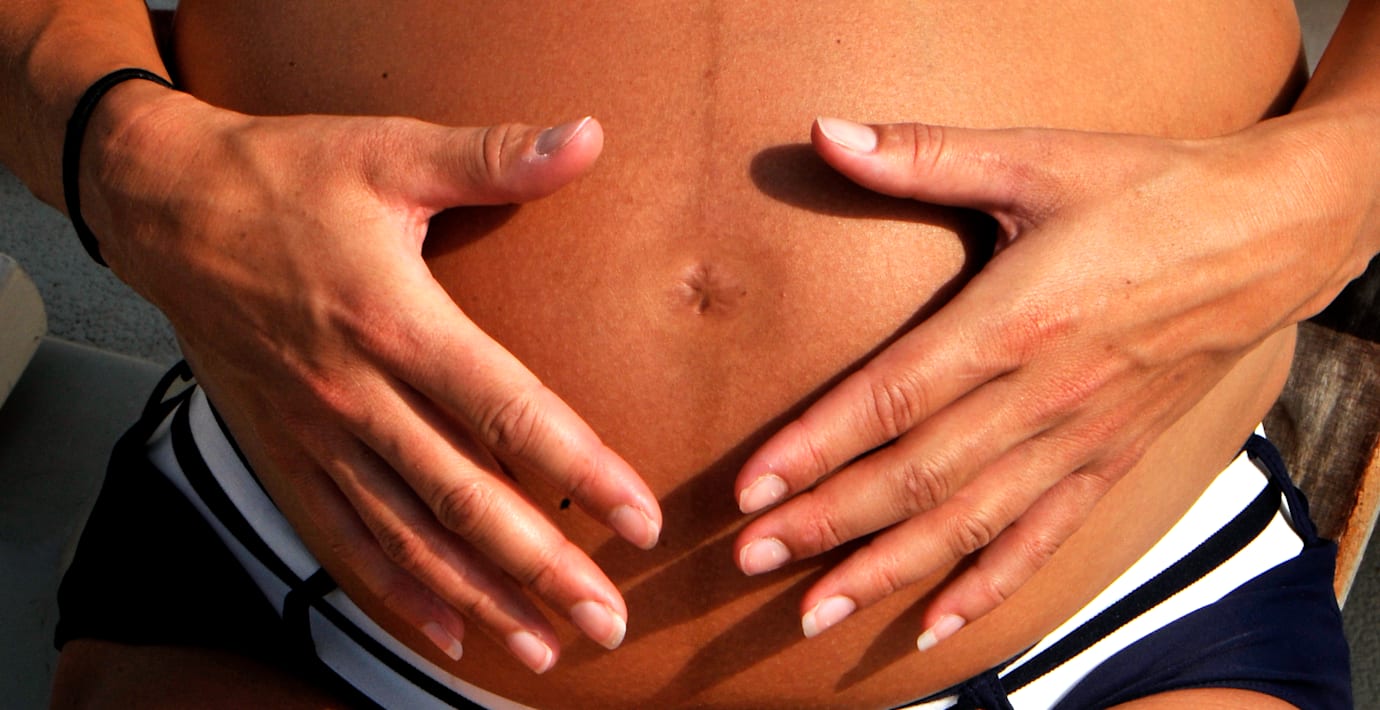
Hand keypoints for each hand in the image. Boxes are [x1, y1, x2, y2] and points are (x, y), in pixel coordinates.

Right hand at [83, 84, 660, 672]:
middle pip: (464, 499)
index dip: (583, 468)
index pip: (509, 411)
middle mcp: (355, 394)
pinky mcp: (281, 454)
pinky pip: (338, 540)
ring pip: (405, 537)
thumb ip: (492, 158)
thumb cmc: (283, 177)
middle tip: (609, 620)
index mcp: (395, 320)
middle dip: (543, 568)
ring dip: (478, 597)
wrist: (164, 208)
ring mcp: (313, 434)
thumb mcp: (389, 151)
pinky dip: (391, 591)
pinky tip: (441, 632)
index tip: (641, 519)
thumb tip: (585, 138)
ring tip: (544, 646)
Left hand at [732, 114, 1364, 648]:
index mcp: (1014, 322)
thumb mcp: (1036, 157)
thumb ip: (924, 154)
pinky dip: (986, 587)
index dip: (815, 448)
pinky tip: (932, 626)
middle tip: (748, 561)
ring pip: (969, 524)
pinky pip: (1042, 541)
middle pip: (917, 477)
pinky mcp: (1109, 463)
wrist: (1271, 237)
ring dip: (885, 573)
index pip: (893, 398)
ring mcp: (1078, 441)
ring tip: (813, 616)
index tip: (750, 489)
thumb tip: (825, 132)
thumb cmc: (1146, 192)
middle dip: (826, 524)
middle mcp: (1042, 397)